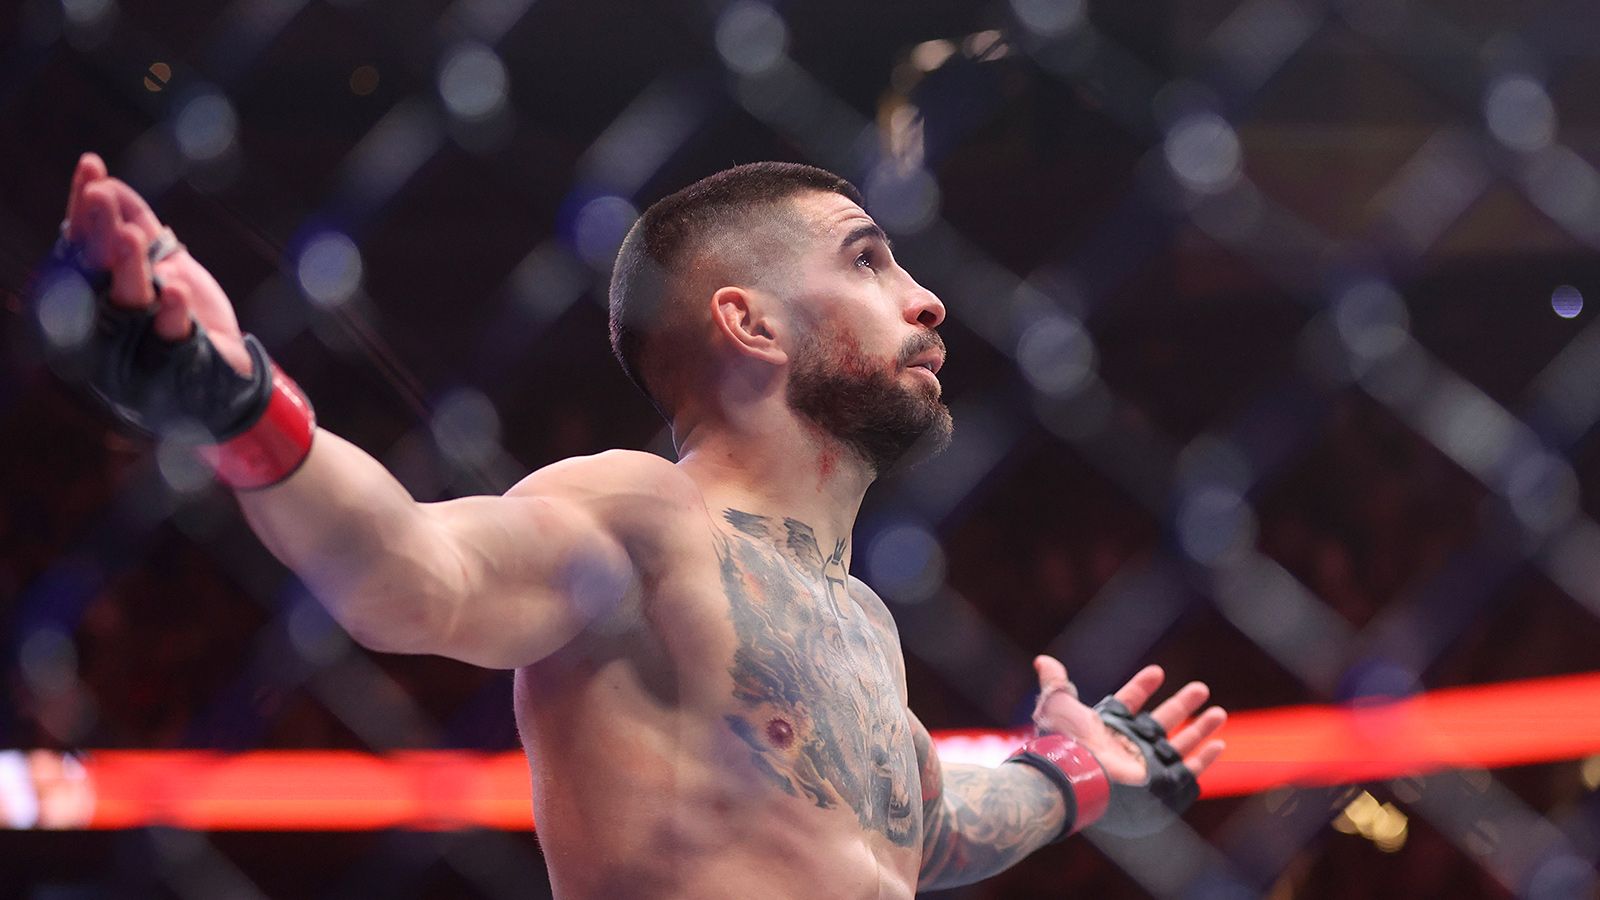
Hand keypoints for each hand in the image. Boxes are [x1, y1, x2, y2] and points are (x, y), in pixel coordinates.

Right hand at [62, 152, 251, 375]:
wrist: (220, 363)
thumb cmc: (182, 309)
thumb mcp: (164, 260)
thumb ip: (138, 224)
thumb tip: (109, 183)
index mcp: (99, 287)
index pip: (84, 242)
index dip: (85, 208)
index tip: (91, 167)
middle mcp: (107, 315)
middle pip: (98, 269)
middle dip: (99, 231)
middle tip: (100, 196)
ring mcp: (137, 341)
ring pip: (127, 299)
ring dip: (128, 267)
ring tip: (130, 235)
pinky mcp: (172, 361)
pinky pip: (169, 334)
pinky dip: (172, 310)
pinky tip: (176, 289)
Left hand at [1030, 655, 1225, 784]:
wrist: (1078, 779)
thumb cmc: (1067, 742)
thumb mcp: (1058, 705)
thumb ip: (1055, 682)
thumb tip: (1043, 660)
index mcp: (1107, 727)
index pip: (1128, 702)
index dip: (1142, 687)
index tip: (1158, 672)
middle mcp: (1129, 745)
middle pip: (1161, 721)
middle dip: (1182, 705)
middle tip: (1201, 688)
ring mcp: (1146, 763)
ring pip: (1180, 743)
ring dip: (1200, 727)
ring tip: (1218, 712)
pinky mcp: (1161, 782)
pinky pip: (1189, 770)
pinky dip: (1204, 757)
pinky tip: (1219, 744)